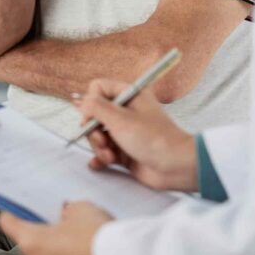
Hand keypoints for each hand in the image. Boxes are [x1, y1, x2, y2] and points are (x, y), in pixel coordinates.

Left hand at [0, 201, 112, 254]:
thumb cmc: (97, 234)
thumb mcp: (81, 208)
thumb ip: (67, 210)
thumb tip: (65, 216)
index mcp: (32, 241)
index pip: (8, 224)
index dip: (11, 213)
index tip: (15, 209)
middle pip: (31, 244)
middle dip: (44, 234)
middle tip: (62, 222)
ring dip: (58, 251)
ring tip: (81, 240)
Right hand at [80, 79, 197, 192]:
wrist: (175, 166)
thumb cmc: (153, 138)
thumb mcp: (120, 119)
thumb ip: (95, 107)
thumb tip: (79, 101)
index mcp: (129, 95)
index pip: (98, 88)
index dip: (90, 103)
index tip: (92, 119)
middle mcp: (127, 111)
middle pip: (95, 115)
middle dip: (94, 132)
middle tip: (103, 142)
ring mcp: (126, 131)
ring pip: (98, 136)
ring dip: (100, 148)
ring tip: (110, 157)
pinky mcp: (126, 151)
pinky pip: (105, 152)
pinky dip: (101, 158)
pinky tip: (102, 164)